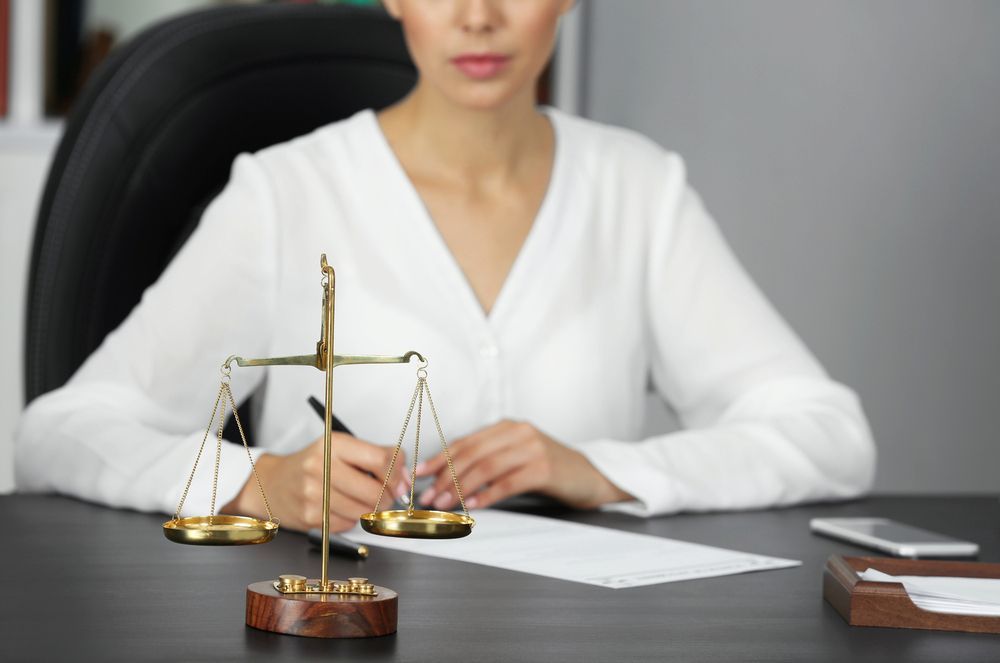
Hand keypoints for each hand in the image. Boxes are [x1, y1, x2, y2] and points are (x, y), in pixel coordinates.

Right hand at [222, 433, 409, 532]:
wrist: (272, 484)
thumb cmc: (312, 464)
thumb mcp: (341, 448)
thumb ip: (375, 457)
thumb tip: (405, 478)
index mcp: (334, 444)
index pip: (380, 460)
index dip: (397, 474)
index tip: (401, 482)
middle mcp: (322, 467)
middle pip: (375, 491)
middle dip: (387, 498)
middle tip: (387, 496)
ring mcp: (314, 494)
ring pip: (363, 511)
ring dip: (369, 510)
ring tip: (360, 500)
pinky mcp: (311, 517)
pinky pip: (347, 525)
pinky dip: (351, 519)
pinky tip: (341, 508)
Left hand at [413, 420, 632, 510]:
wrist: (591, 476)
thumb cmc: (549, 470)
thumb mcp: (516, 458)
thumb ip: (488, 461)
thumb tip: (446, 480)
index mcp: (507, 427)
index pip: (466, 442)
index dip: (439, 458)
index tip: (419, 475)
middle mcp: (519, 432)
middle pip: (473, 454)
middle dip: (445, 477)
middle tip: (429, 497)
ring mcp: (533, 448)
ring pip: (487, 467)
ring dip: (461, 488)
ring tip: (446, 504)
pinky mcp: (545, 468)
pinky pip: (509, 482)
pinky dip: (489, 495)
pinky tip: (476, 506)